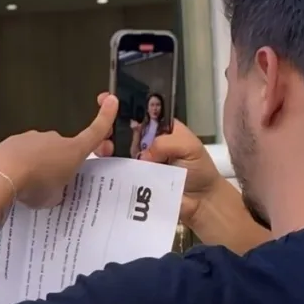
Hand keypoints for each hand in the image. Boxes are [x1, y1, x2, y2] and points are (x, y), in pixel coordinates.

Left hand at [0, 94, 116, 208]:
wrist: (1, 176)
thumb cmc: (33, 185)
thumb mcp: (55, 197)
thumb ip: (58, 190)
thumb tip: (52, 189)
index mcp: (73, 150)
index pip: (95, 132)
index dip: (105, 117)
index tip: (111, 101)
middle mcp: (54, 139)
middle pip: (62, 149)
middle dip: (58, 164)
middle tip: (50, 184)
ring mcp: (33, 138)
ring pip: (40, 152)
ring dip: (37, 166)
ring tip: (27, 186)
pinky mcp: (13, 142)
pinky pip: (21, 154)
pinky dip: (19, 165)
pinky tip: (13, 180)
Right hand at [92, 93, 222, 223]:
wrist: (201, 203)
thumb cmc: (200, 171)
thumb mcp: (190, 147)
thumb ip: (167, 143)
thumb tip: (143, 154)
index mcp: (160, 130)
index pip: (140, 113)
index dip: (123, 106)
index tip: (106, 100)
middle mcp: (145, 144)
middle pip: (122, 130)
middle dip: (109, 127)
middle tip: (103, 130)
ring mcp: (137, 163)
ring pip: (116, 150)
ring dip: (106, 147)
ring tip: (103, 149)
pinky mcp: (132, 181)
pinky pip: (117, 173)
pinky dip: (109, 169)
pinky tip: (102, 165)